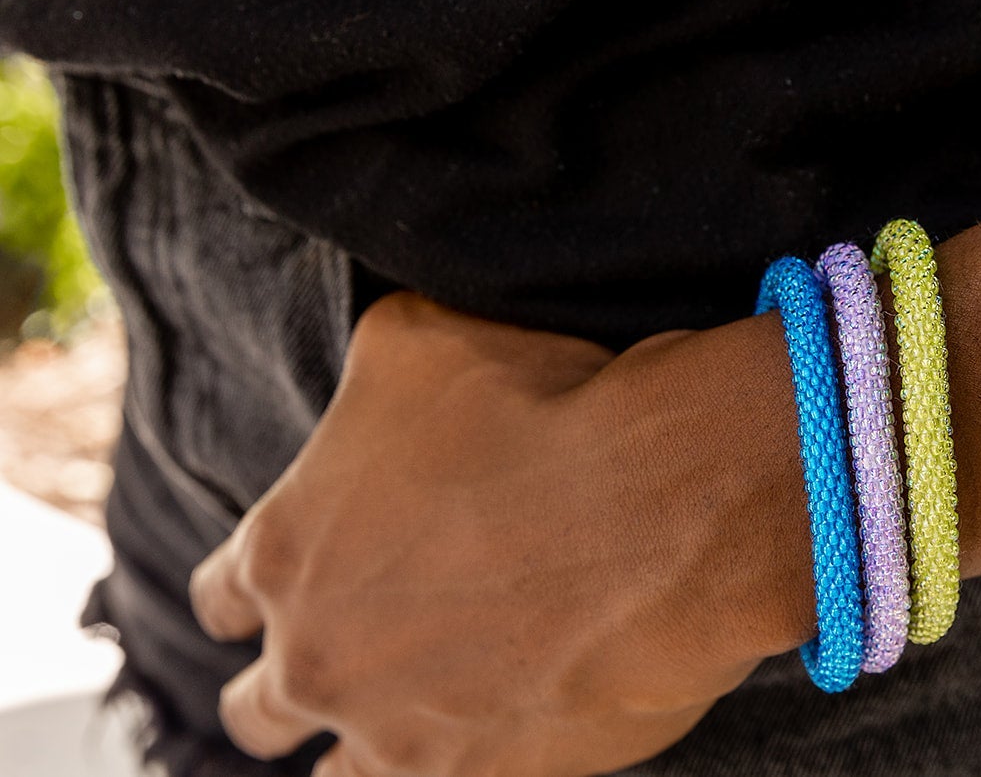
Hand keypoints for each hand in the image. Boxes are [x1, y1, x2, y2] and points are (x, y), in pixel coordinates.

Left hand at [188, 291, 812, 775]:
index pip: (221, 598)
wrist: (664, 506)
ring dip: (367, 739)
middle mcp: (317, 657)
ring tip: (417, 707)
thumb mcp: (418, 342)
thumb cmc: (545, 409)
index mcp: (283, 550)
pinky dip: (457, 760)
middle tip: (355, 649)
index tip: (295, 582)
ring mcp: (396, 733)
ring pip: (337, 774)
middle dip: (297, 679)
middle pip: (259, 709)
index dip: (250, 591)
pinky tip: (494, 723)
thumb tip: (364, 393)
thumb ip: (360, 386)